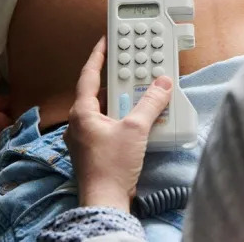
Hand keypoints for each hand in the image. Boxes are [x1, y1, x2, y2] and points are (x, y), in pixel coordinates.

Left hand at [64, 38, 172, 212]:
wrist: (105, 200)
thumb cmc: (111, 165)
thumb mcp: (136, 129)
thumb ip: (150, 103)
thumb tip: (163, 83)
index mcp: (82, 112)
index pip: (88, 76)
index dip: (97, 56)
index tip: (104, 41)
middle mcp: (80, 123)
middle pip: (99, 92)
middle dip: (118, 80)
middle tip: (131, 67)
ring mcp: (86, 138)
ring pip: (106, 109)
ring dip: (123, 100)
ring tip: (141, 92)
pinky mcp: (96, 150)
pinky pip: (110, 125)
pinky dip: (124, 117)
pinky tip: (139, 119)